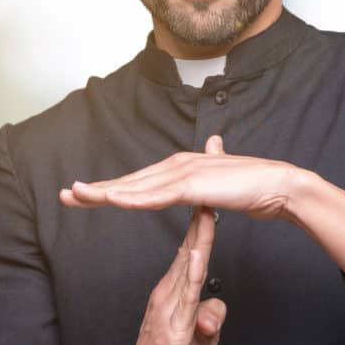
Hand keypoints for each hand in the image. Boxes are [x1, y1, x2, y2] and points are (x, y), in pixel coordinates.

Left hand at [59, 135, 296, 219]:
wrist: (278, 185)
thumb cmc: (253, 187)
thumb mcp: (223, 180)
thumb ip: (211, 168)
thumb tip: (213, 144)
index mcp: (182, 168)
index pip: (139, 181)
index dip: (111, 188)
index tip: (86, 196)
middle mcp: (178, 166)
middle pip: (130, 181)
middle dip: (96, 189)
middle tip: (66, 195)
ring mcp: (185, 174)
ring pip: (137, 187)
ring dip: (105, 192)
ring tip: (77, 195)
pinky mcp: (194, 185)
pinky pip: (159, 195)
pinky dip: (135, 198)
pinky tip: (115, 201)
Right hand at [110, 135, 226, 344]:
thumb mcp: (197, 337)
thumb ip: (208, 317)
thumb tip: (214, 308)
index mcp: (175, 287)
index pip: (193, 246)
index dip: (204, 219)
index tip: (213, 191)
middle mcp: (170, 288)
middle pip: (188, 244)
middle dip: (198, 212)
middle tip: (207, 185)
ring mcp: (169, 304)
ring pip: (186, 263)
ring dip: (196, 234)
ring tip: (206, 205)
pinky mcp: (171, 324)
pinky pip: (183, 294)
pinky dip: (190, 270)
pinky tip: (197, 251)